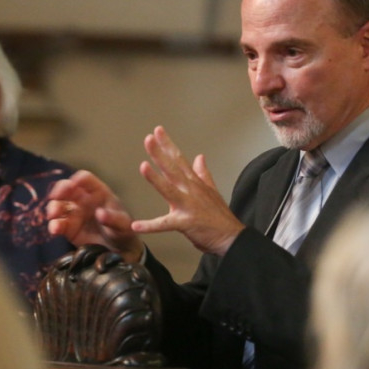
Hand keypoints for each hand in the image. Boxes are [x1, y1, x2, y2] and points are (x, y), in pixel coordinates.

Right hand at [47, 170, 144, 262]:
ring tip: (53, 214)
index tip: (74, 184)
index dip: (78, 179)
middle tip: (56, 196)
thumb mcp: (123, 224)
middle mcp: (83, 199)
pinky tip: (55, 229)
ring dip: (53, 208)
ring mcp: (74, 213)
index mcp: (98, 192)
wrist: (119, 249)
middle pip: (66, 188)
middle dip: (60, 190)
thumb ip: (113, 218)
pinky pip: (58, 224)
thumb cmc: (123, 230)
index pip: (86, 179)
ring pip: (58, 205)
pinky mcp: (68, 228)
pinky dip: (54, 225)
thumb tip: (100, 213)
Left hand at [133, 126, 244, 255]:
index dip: (168, 144)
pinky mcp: (185, 223)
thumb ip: (203, 173)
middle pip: (173, 169)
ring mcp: (188, 206)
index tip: (158, 130)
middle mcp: (191, 190)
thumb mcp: (212, 191)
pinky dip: (151, 226)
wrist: (232, 238)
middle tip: (148, 139)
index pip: (179, 159)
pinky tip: (136, 225)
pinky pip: (165, 224)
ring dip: (155, 179)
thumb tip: (200, 156)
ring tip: (143, 166)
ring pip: (169, 190)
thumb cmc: (220, 217)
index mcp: (194, 183)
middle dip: (160, 153)